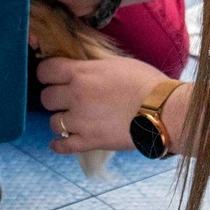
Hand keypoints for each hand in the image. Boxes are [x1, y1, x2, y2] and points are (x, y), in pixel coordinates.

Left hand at [37, 55, 169, 154]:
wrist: (163, 110)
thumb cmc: (145, 82)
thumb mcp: (115, 63)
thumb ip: (91, 67)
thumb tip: (80, 67)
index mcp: (81, 73)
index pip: (45, 71)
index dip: (46, 73)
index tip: (51, 76)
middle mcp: (76, 96)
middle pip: (46, 97)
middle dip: (54, 97)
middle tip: (64, 98)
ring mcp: (81, 121)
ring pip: (53, 123)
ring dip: (60, 121)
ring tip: (70, 119)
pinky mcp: (91, 141)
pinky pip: (64, 146)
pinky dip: (59, 146)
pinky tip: (58, 143)